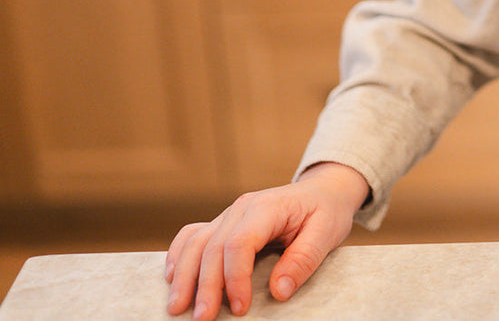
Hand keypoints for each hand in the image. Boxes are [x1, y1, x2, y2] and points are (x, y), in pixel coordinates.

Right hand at [164, 162, 369, 319]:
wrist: (323, 190)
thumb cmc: (326, 211)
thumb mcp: (327, 233)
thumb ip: (303, 260)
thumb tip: (278, 291)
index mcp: (267, 207)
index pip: (240, 243)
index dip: (235, 278)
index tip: (241, 308)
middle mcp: (242, 207)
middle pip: (212, 247)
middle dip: (205, 286)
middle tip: (202, 320)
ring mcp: (229, 214)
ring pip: (196, 243)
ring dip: (183, 276)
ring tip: (177, 307)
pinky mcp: (224, 222)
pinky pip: (192, 235)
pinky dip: (178, 255)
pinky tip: (171, 277)